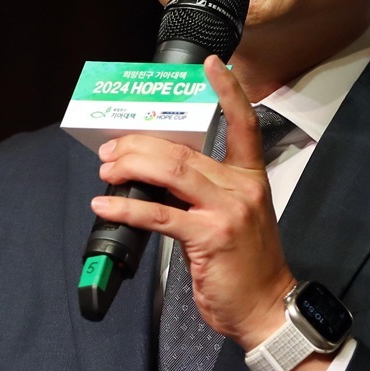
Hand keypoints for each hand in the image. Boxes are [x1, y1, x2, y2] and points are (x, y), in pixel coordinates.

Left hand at [91, 56, 292, 349]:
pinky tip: (104, 204)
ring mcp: (226, 212)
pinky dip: (125, 208)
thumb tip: (157, 175)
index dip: (229, 91)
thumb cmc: (246, 263)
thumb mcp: (234, 216)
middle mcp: (240, 188)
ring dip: (130, 167)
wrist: (265, 306)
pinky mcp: (208, 238)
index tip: (213, 64)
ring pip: (170, 173)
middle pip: (183, 150)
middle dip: (140, 145)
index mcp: (249, 178)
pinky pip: (158, 215)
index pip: (244, 124)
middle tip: (111, 150)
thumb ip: (204, 191)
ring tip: (106, 168)